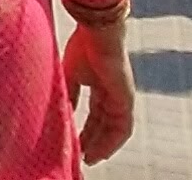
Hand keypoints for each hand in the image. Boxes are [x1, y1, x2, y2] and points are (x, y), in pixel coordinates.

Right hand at [65, 19, 135, 161]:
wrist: (99, 32)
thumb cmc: (83, 45)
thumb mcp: (70, 74)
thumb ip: (70, 93)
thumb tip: (65, 113)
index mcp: (100, 83)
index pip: (95, 113)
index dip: (86, 129)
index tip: (76, 143)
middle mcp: (113, 93)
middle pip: (104, 123)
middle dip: (93, 140)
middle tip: (81, 156)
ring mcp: (122, 97)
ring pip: (113, 129)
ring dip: (102, 145)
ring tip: (90, 159)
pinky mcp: (127, 100)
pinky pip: (122, 129)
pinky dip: (112, 142)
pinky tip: (101, 152)